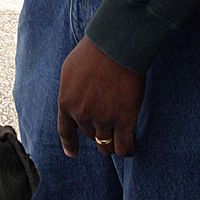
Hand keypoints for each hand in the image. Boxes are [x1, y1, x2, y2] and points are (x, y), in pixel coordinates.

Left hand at [58, 37, 144, 158]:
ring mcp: (102, 120)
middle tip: (110, 120)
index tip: (72, 153)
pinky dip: (128, 151)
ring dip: (113, 144)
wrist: (116, 46)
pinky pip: (124, 148)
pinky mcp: (124, 121)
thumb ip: (70, 92)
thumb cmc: (94, 52)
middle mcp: (82, 115)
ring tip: (122, 138)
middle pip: (90, 135)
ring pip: (106, 145)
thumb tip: (73, 105)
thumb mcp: (70, 71)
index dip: (69, 144)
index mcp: (66, 102)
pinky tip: (133, 147)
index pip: (65, 131)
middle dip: (98, 130)